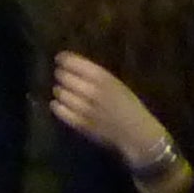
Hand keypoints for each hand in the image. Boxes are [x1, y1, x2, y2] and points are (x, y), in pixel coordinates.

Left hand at [51, 53, 175, 172]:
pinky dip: (56, 106)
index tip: (60, 59)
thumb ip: (96, 75)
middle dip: (61, 75)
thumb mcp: (116, 84)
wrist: (137, 133)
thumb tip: (74, 66)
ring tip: (61, 90)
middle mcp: (90, 90)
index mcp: (102, 77)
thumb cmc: (130, 106)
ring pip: (60, 93)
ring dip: (59, 90)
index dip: (63, 59)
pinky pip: (59, 111)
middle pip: (63, 77)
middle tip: (60, 76)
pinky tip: (58, 104)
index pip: (72, 63)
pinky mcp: (79, 123)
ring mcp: (83, 108)